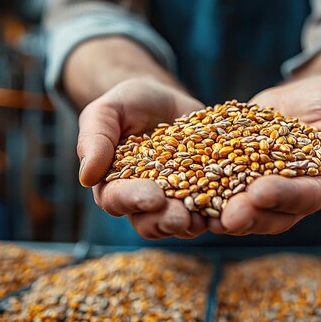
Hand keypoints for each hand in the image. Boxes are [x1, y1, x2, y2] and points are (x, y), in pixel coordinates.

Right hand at [77, 78, 207, 239]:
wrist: (163, 99)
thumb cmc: (127, 104)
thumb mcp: (106, 112)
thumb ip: (95, 140)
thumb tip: (86, 177)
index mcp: (114, 185)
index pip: (118, 199)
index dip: (134, 200)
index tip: (152, 196)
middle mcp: (143, 200)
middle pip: (150, 221)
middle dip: (167, 220)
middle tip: (182, 217)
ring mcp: (175, 199)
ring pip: (182, 222)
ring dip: (195, 222)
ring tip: (209, 218)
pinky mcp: (203, 191)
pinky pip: (212, 207)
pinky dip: (222, 209)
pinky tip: (234, 205)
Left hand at [209, 76, 320, 235]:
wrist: (303, 94)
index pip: (307, 196)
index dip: (285, 195)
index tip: (261, 191)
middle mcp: (292, 194)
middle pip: (272, 213)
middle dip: (249, 215)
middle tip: (226, 215)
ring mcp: (263, 186)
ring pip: (244, 209)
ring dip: (222, 213)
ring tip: (202, 212)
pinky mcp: (238, 174)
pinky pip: (220, 187)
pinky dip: (203, 191)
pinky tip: (183, 190)